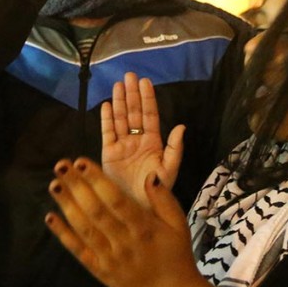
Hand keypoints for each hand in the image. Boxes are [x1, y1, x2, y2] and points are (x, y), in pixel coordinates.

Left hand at [46, 157, 197, 286]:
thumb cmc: (175, 254)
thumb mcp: (178, 224)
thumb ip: (163, 199)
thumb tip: (150, 175)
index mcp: (144, 228)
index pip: (116, 200)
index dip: (97, 180)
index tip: (81, 162)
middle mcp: (124, 243)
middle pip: (95, 211)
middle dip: (76, 186)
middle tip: (60, 166)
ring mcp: (110, 259)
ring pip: (84, 228)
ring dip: (66, 206)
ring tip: (54, 185)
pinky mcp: (100, 271)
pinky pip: (78, 251)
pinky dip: (63, 234)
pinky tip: (50, 217)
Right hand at [101, 72, 184, 205]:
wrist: (137, 211)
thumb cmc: (156, 194)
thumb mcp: (169, 171)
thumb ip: (175, 149)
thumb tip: (180, 126)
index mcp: (153, 143)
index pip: (150, 116)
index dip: (148, 99)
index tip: (145, 82)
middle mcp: (137, 141)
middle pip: (134, 113)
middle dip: (132, 94)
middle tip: (129, 75)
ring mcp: (122, 147)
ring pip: (120, 119)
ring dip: (120, 101)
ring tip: (118, 84)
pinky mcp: (108, 154)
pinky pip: (107, 133)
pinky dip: (107, 119)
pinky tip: (107, 105)